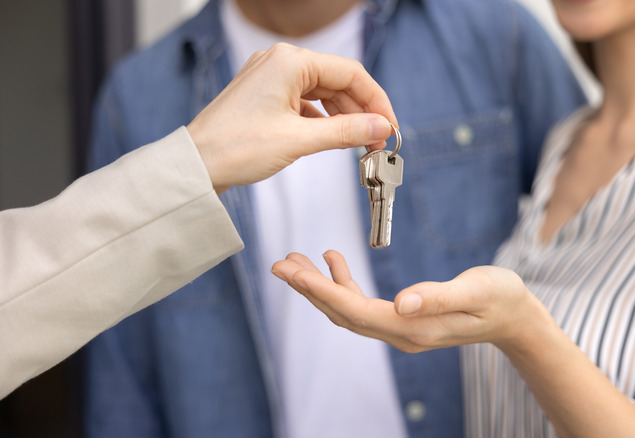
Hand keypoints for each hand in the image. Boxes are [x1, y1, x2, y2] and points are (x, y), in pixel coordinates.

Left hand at [187, 43, 397, 193]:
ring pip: (323, 93)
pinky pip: (305, 102)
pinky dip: (323, 120)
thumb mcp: (300, 140)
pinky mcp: (266, 95)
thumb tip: (381, 128)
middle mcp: (281, 62)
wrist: (196, 165)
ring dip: (344, 117)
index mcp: (290, 62)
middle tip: (378, 142)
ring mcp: (272, 78)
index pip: (350, 74)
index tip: (390, 127)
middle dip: (361, 112)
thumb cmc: (236, 147)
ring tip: (360, 144)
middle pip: (338, 82)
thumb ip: (347, 131)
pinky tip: (332, 139)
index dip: (376, 101)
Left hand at [271, 250, 535, 352]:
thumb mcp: (476, 290)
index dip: (320, 290)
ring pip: (348, 310)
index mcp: (414, 326)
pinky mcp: (405, 319)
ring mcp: (402, 328)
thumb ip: (439, 296)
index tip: (292, 271)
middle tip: (279, 265)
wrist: (515, 317)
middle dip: (308, 289)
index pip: (355, 310)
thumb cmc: (501, 298)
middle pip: (343, 313)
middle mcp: (402, 332)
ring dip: (320, 287)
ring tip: (295, 261)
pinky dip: (343, 284)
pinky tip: (335, 261)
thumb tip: (402, 301)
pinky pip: (363, 305)